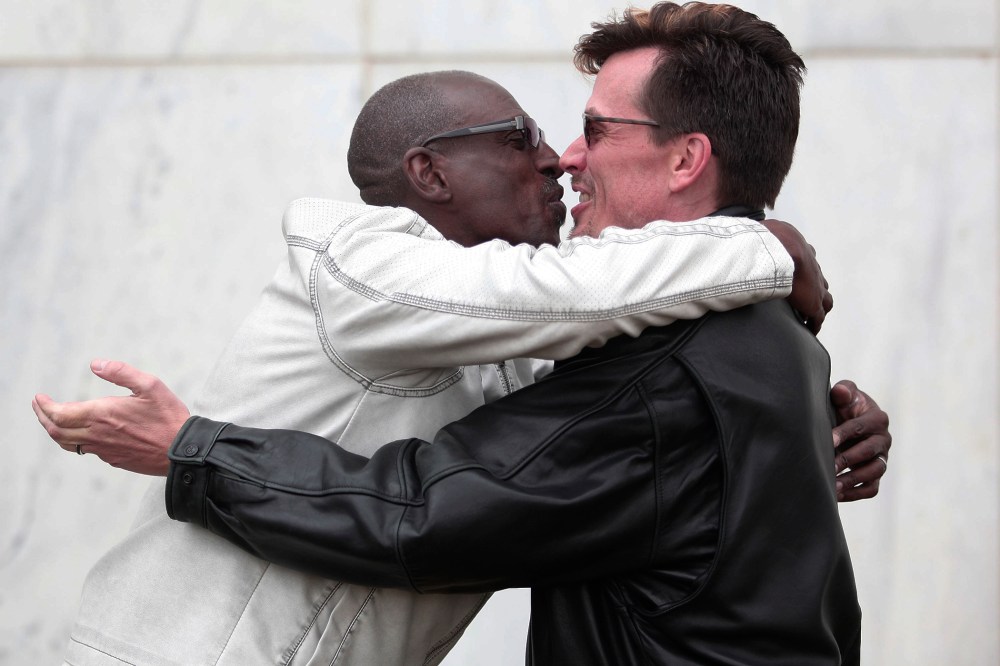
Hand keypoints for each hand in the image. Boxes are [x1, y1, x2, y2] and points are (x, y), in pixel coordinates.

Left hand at [32, 360, 189, 475]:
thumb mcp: (150, 385)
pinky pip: (86, 450)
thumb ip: (121, 372)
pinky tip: (82, 432)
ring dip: (54, 430)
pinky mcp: (113, 459)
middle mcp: (97, 435)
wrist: (182, 451)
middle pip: (56, 430)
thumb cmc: (169, 417)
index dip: (44, 406)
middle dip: (43, 417)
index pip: (59, 413)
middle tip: (39, 406)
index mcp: (102, 415)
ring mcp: (104, 450)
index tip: (39, 397)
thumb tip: (96, 364)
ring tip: (53, 420)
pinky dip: (74, 439)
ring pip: (67, 443)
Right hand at [761, 218, 832, 333]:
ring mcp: (816, 286)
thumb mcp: (768, 230)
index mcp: (802, 250)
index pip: (807, 262)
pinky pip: (818, 317)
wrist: (779, 250)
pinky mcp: (814, 303)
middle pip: (820, 281)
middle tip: (804, 298)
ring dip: (818, 307)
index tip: (797, 278)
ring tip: (808, 317)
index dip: (803, 271)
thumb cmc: (770, 238)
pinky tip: (809, 330)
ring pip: (825, 300)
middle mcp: (813, 268)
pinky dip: (814, 324)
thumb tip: (749, 233)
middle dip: (814, 289)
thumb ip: (764, 234)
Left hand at [830, 380, 890, 501]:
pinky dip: (855, 494)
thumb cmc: (844, 406)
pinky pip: (871, 488)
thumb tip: (840, 392)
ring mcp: (882, 458)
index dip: (844, 433)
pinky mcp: (876, 474)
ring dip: (852, 480)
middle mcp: (883, 439)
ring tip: (832, 486)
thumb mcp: (844, 395)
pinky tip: (835, 496)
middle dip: (848, 459)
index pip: (860, 427)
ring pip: (873, 472)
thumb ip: (843, 391)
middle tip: (828, 466)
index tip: (828, 440)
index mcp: (877, 418)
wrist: (847, 420)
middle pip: (868, 451)